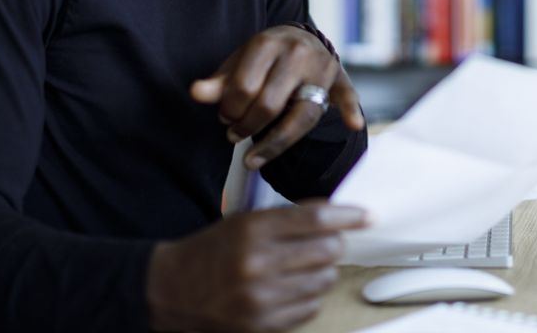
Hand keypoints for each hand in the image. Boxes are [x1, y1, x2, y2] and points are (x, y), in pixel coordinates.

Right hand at [146, 202, 367, 331]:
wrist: (170, 291)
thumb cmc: (211, 251)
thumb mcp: (243, 222)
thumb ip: (287, 218)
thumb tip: (335, 215)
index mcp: (251, 230)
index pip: (315, 219)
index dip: (348, 216)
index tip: (366, 215)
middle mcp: (257, 263)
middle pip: (327, 250)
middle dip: (336, 243)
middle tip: (330, 242)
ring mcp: (261, 298)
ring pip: (323, 280)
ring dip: (324, 271)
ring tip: (307, 267)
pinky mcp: (262, 325)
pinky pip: (311, 307)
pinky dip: (311, 296)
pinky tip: (295, 288)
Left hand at [190, 25, 364, 169]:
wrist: (299, 37)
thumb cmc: (263, 56)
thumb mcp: (238, 62)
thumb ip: (220, 81)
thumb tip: (196, 93)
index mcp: (268, 43)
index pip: (245, 87)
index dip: (229, 110)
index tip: (224, 119)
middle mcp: (297, 53)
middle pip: (270, 104)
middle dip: (247, 126)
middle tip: (234, 134)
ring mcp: (321, 67)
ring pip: (302, 114)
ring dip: (275, 142)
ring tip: (252, 159)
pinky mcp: (339, 78)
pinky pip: (346, 96)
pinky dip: (350, 110)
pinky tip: (354, 124)